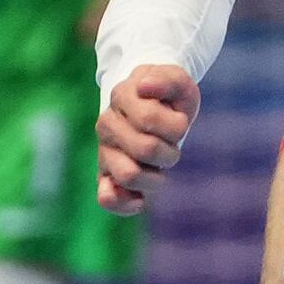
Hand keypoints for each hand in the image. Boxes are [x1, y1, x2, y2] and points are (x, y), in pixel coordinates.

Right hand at [96, 65, 200, 213]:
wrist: (156, 107)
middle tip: (172, 145)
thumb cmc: (169, 95)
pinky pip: (107, 198)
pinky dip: (125, 203)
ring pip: (129, 175)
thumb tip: (144, 87)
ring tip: (159, 167)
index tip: (179, 120)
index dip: (176, 125)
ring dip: (156, 177)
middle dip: (170, 151)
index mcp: (121, 97)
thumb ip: (166, 80)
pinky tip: (140, 201)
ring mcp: (105, 151)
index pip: (150, 119)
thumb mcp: (177, 81)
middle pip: (145, 149)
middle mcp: (107, 125)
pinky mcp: (106, 175)